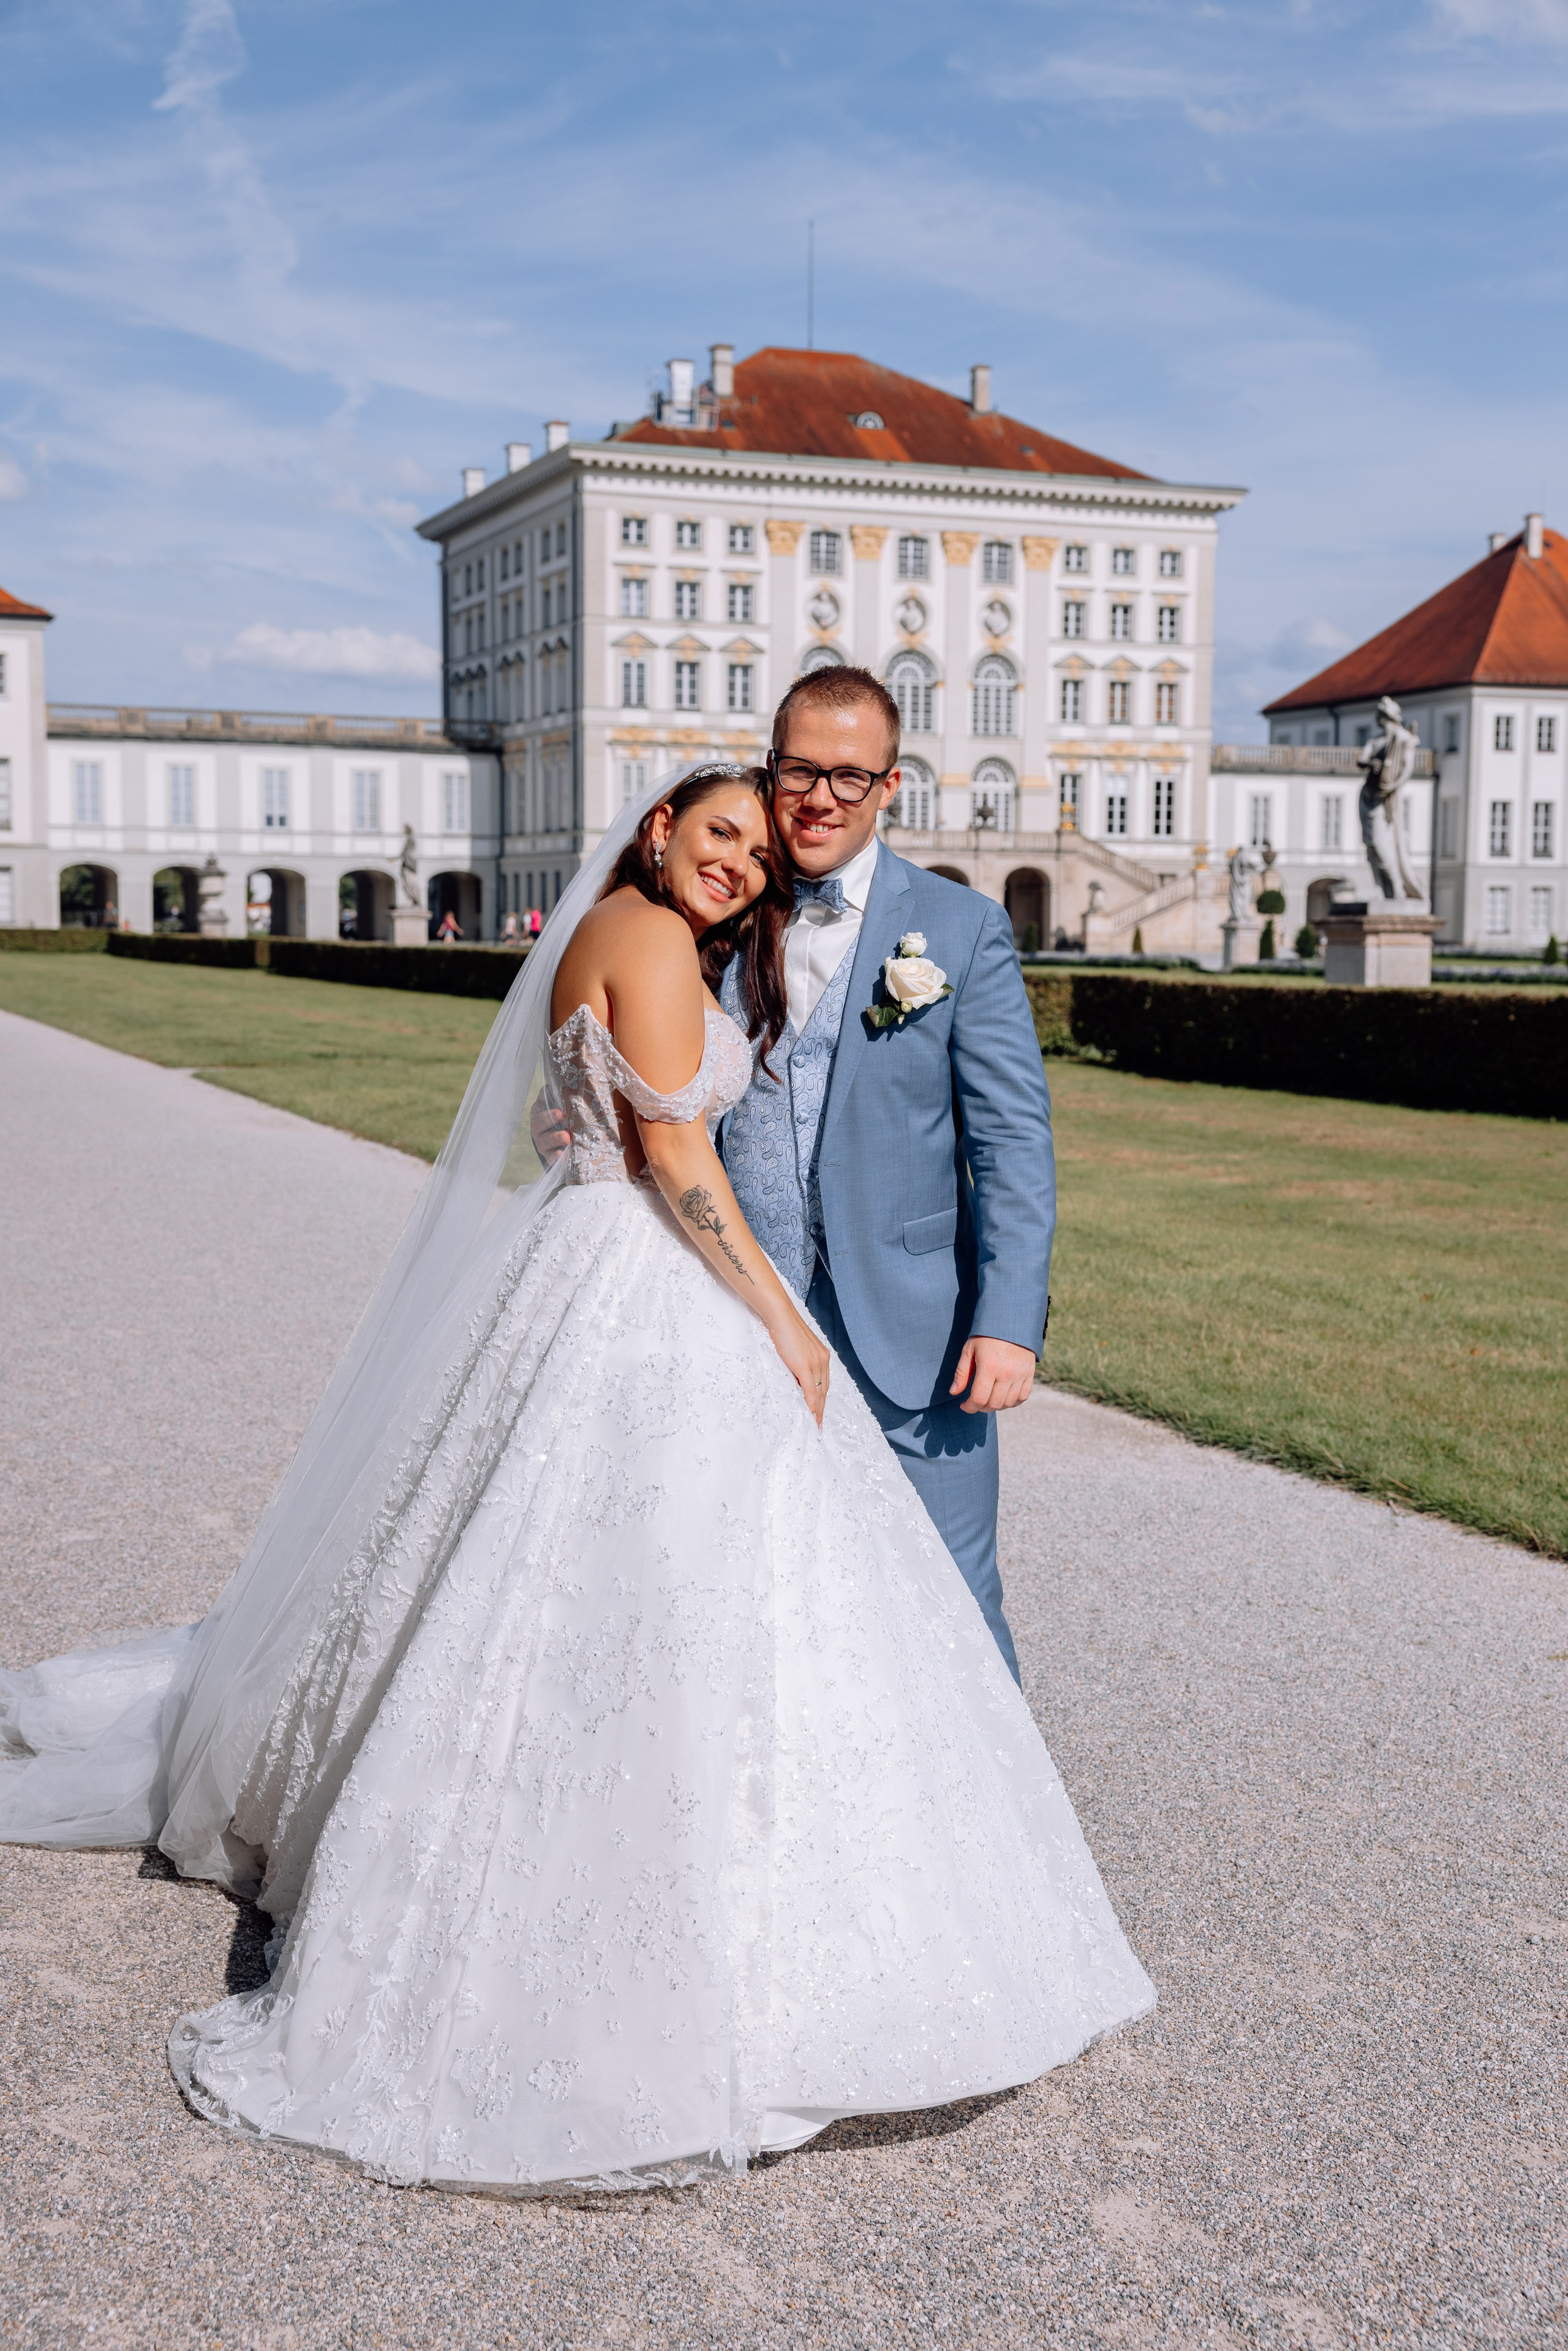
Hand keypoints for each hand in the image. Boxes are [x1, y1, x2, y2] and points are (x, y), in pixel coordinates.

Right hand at [530, 1093, 570, 1166]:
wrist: (565, 1138)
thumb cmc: (568, 1115)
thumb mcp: (566, 1104)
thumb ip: (565, 1094)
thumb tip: (576, 1077)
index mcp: (541, 1108)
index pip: (541, 1101)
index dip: (546, 1099)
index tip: (556, 1099)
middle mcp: (538, 1124)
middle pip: (539, 1121)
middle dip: (549, 1118)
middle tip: (562, 1115)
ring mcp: (541, 1140)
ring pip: (544, 1140)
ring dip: (555, 1138)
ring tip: (567, 1137)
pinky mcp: (547, 1154)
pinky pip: (550, 1157)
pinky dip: (555, 1157)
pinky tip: (563, 1156)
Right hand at [766, 1306, 831, 1427]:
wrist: (780, 1315)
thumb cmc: (784, 1328)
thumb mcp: (796, 1348)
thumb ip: (799, 1361)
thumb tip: (795, 1376)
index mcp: (822, 1355)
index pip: (824, 1382)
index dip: (822, 1398)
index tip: (819, 1411)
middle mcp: (823, 1359)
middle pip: (824, 1390)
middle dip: (821, 1408)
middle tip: (819, 1423)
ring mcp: (816, 1362)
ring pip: (819, 1392)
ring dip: (817, 1409)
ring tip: (815, 1423)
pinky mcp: (805, 1365)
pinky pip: (810, 1389)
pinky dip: (811, 1403)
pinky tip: (810, 1413)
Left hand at [951, 1336, 1035, 1414]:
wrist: (1012, 1321)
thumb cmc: (987, 1335)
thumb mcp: (969, 1349)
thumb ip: (962, 1372)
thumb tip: (954, 1393)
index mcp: (989, 1366)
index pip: (979, 1398)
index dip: (969, 1407)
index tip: (964, 1405)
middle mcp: (1007, 1373)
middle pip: (994, 1404)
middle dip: (981, 1408)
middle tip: (975, 1402)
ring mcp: (1020, 1375)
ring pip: (1008, 1403)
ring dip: (996, 1406)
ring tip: (988, 1399)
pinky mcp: (1030, 1374)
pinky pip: (1023, 1397)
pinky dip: (1013, 1402)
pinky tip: (1004, 1397)